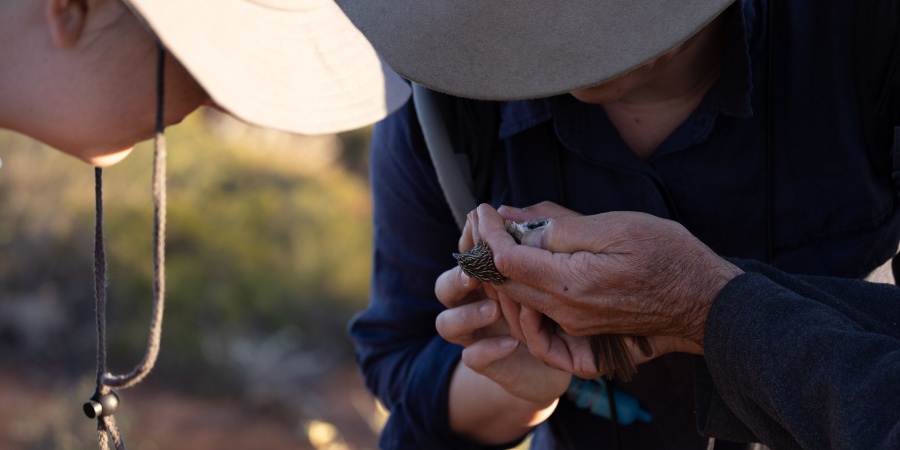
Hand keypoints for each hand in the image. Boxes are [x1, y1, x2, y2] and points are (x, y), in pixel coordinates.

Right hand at [436, 208, 569, 403]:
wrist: (566, 357)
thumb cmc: (559, 303)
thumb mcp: (553, 267)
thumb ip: (533, 238)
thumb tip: (506, 209)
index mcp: (485, 277)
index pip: (464, 255)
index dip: (467, 241)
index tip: (481, 228)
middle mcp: (472, 304)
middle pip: (444, 287)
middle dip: (456, 278)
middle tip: (474, 274)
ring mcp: (475, 335)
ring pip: (447, 324)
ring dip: (467, 315)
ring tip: (493, 311)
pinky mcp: (486, 362)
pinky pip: (472, 358)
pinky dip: (488, 350)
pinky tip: (512, 343)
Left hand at [474, 204, 741, 371]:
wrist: (704, 302)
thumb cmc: (669, 257)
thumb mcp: (616, 227)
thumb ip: (562, 227)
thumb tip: (519, 220)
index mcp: (571, 285)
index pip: (507, 261)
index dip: (488, 232)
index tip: (483, 208)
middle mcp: (566, 312)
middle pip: (505, 284)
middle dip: (487, 251)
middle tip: (484, 220)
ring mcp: (574, 325)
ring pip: (518, 299)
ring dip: (501, 269)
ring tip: (502, 235)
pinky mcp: (582, 328)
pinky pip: (538, 310)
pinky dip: (522, 284)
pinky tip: (528, 262)